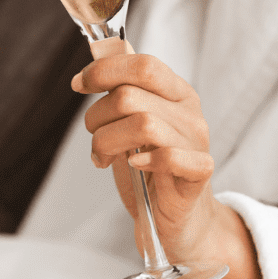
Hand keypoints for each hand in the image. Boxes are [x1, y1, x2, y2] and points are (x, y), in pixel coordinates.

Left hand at [72, 51, 277, 278]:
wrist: (177, 221)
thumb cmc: (148, 169)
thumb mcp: (130, 125)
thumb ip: (122, 93)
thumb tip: (99, 57)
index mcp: (176, 92)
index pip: (143, 65)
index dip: (105, 71)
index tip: (78, 84)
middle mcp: (190, 112)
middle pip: (131, 96)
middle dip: (97, 116)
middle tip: (93, 136)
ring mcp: (197, 141)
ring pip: (143, 124)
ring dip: (107, 142)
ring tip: (101, 157)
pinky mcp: (199, 173)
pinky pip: (169, 156)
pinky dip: (144, 160)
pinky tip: (134, 166)